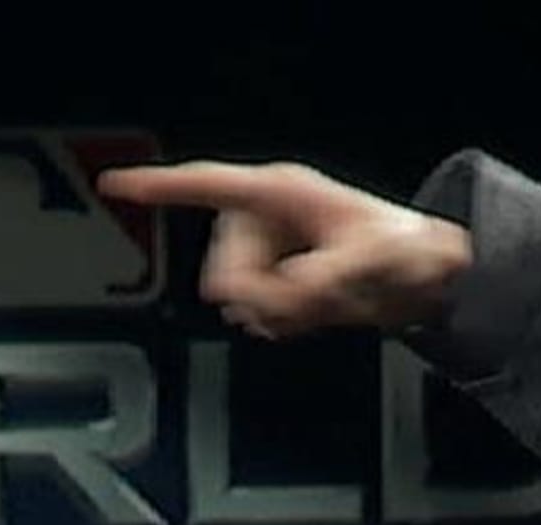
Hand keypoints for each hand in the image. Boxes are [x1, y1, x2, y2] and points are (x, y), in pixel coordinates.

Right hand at [98, 161, 472, 338]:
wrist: (425, 278)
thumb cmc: (405, 251)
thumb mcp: (371, 262)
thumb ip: (324, 280)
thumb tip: (284, 295)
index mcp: (281, 193)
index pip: (208, 186)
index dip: (159, 188)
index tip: (115, 186)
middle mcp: (270, 218)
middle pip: (225, 264)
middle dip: (260, 293)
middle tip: (306, 304)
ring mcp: (273, 250)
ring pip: (239, 295)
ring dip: (278, 311)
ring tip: (325, 304)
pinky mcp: (279, 280)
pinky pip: (256, 311)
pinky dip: (282, 322)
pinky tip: (314, 315)